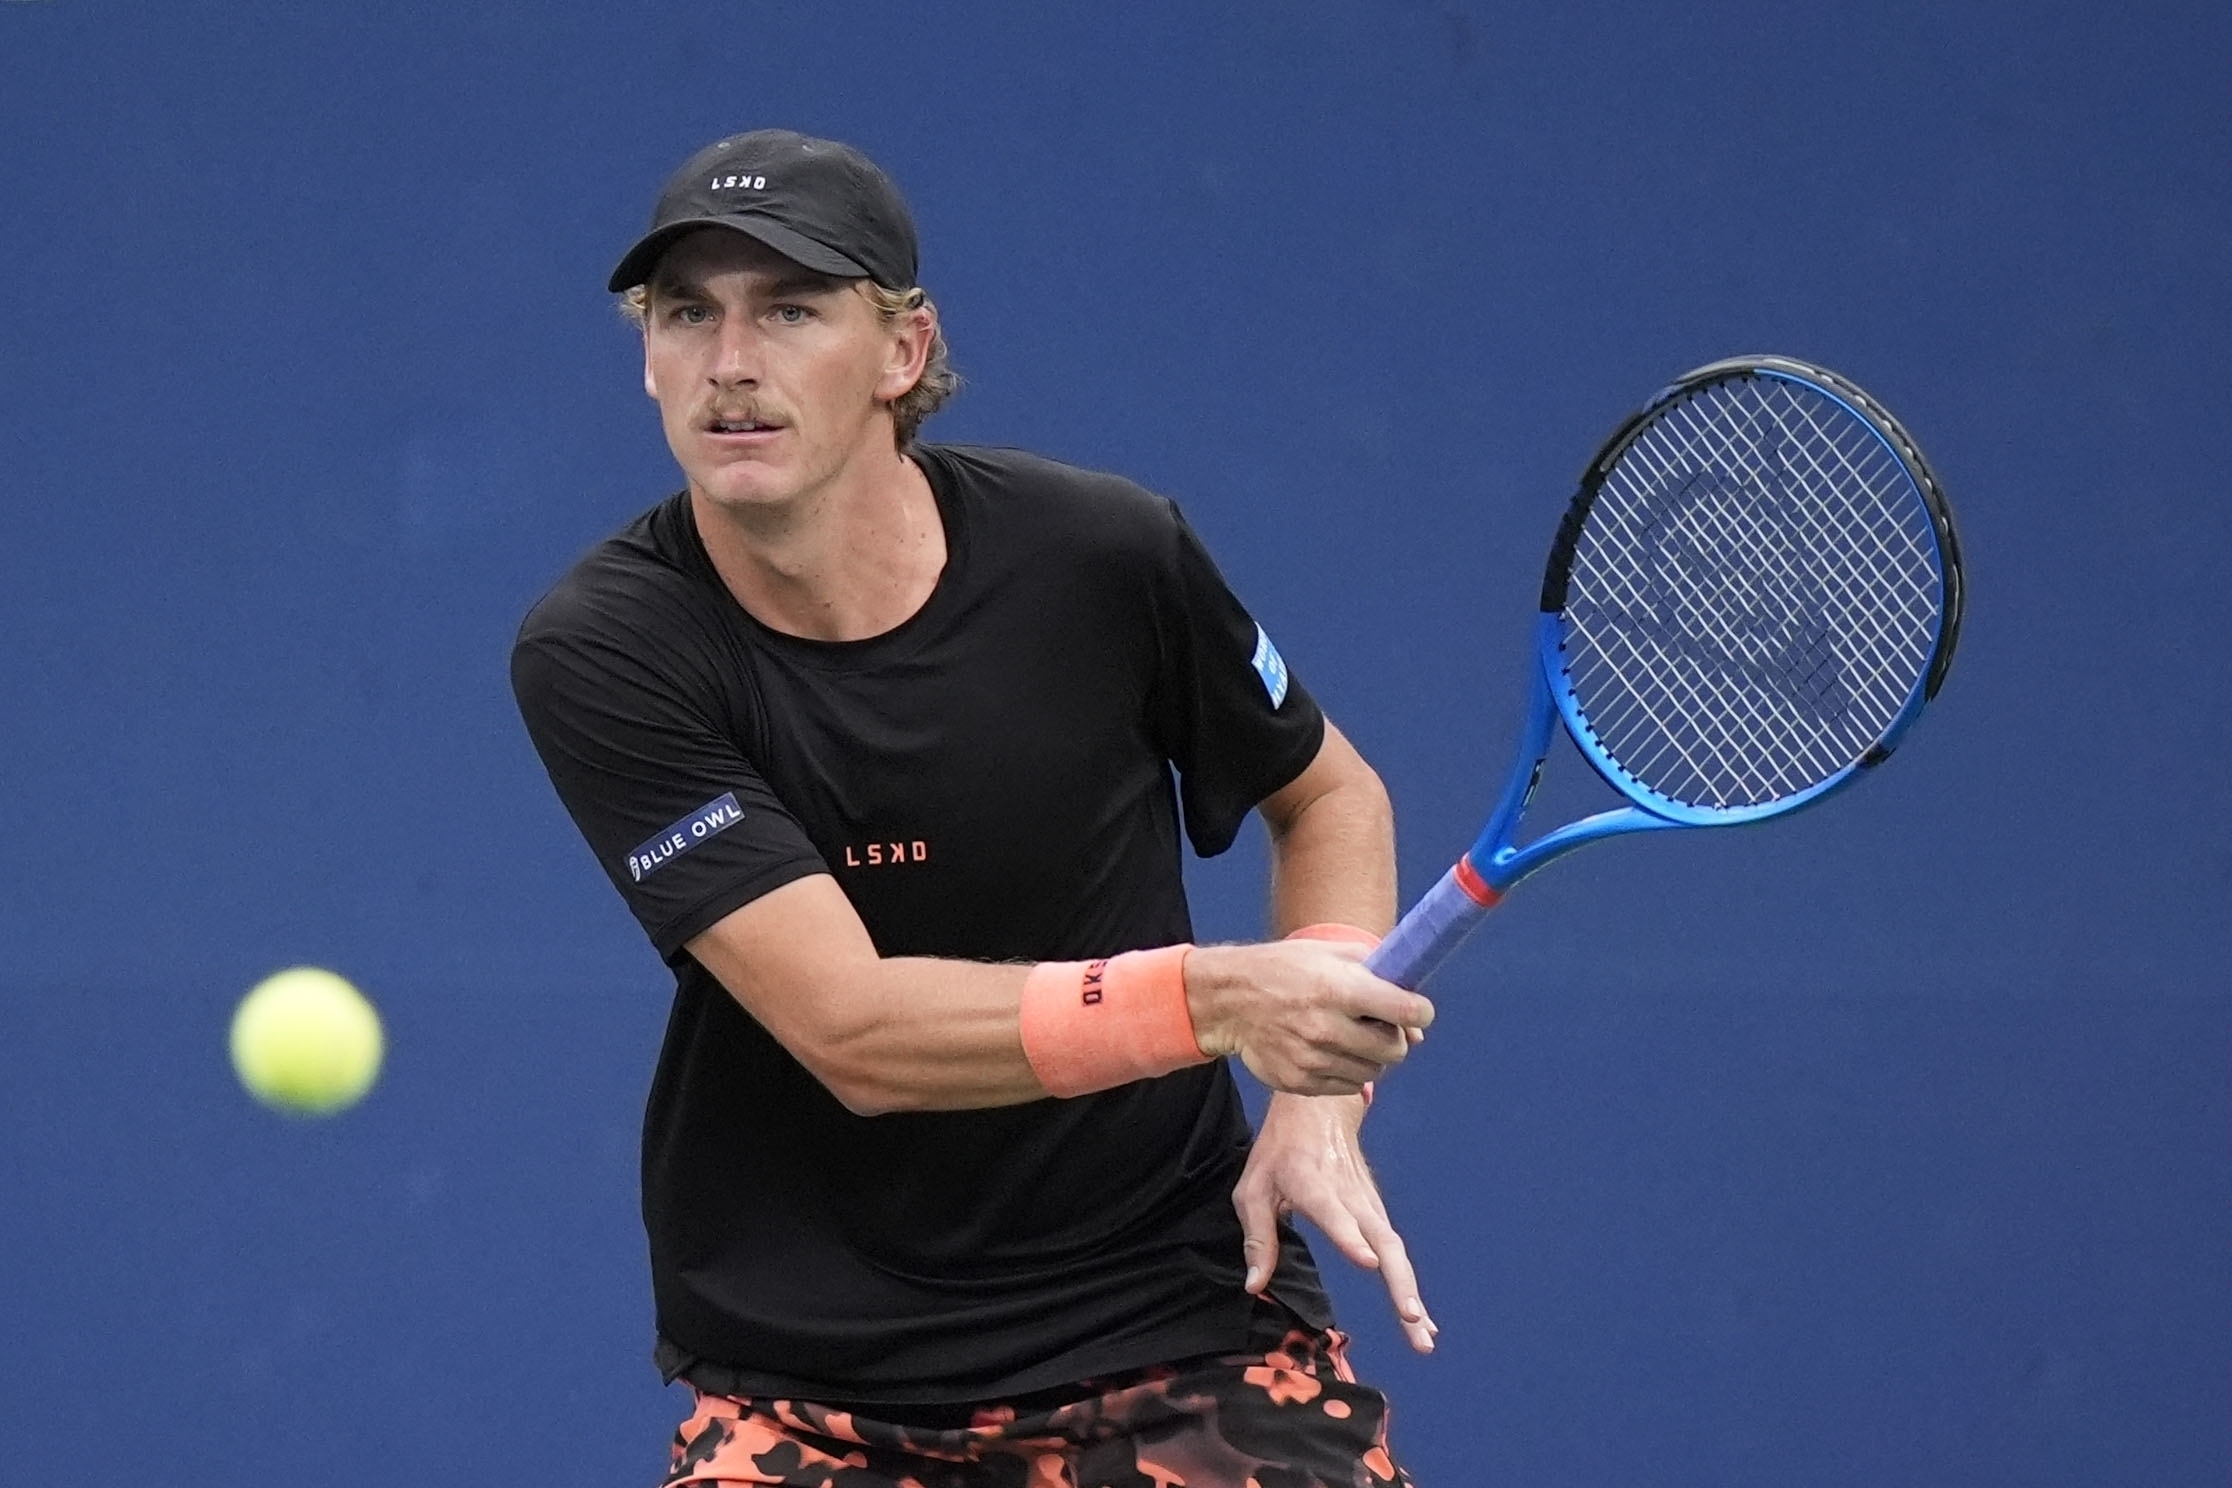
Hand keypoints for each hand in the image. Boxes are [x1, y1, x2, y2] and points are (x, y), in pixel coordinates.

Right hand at [1184, 941, 1432, 1095]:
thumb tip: (1418, 1027)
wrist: (1230, 1000)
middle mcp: (1326, 1027)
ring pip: (1374, 1072)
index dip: (1419, 1011)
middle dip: (1393, 1038)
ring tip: (1347, 1036)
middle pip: (1395, 1050)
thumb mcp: (1331, 953)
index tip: (1414, 1010)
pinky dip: (1347, 1072)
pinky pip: (1349, 1087)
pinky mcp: (1300, 1082)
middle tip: (1375, 1025)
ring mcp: (1312, 1059)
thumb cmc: (1286, 970)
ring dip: (1369, 1056)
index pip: (1406, 1010)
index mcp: (1338, 988)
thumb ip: (1381, 978)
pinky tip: (1328, 1050)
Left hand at [1234, 1091, 1437, 1353]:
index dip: (1350, 1237)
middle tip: (1412, 1320)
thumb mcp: (1253, 1188)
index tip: (1368, 1261)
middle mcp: (1350, 1196)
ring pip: (1395, 1251)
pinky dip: (1409, 1284)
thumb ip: (1257, 1238)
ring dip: (1411, 1292)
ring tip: (1424, 1338)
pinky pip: (1396, 1252)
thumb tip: (1255, 1286)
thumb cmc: (1280, 1150)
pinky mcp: (1377, 1212)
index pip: (1334, 1213)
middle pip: (1382, 1240)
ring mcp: (1369, 1203)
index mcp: (1313, 1184)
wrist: (1319, 1107)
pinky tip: (1421, 1319)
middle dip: (1399, 1283)